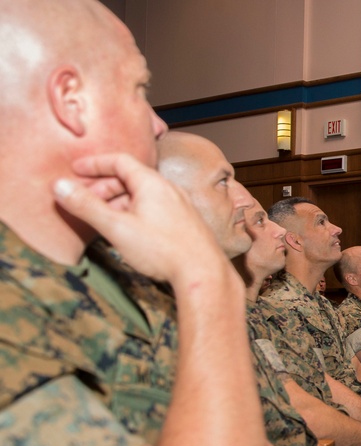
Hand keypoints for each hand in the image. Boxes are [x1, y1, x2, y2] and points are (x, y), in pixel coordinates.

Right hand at [54, 154, 229, 284]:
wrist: (204, 273)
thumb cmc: (162, 250)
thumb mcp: (117, 227)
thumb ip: (87, 206)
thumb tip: (60, 186)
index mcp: (152, 183)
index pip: (120, 160)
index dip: (95, 163)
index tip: (76, 169)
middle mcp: (170, 189)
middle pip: (131, 178)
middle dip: (104, 187)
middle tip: (85, 201)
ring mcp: (181, 206)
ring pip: (144, 196)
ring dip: (120, 202)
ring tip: (103, 219)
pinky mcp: (186, 223)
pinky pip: (156, 209)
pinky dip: (136, 213)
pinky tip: (129, 232)